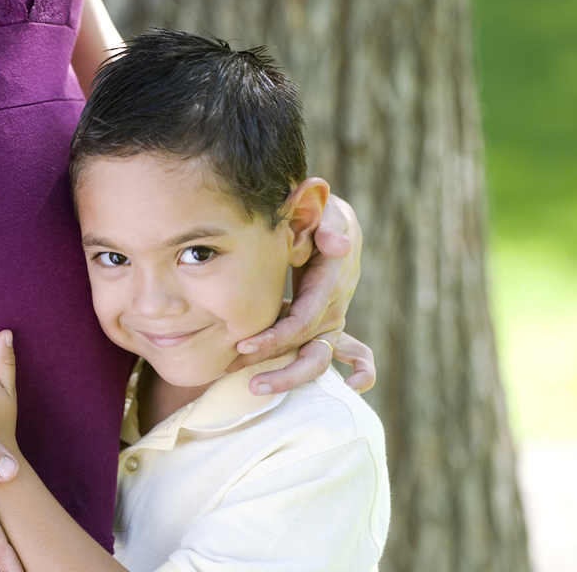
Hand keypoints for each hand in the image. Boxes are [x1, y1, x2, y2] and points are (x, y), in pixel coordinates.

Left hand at [228, 194, 374, 393]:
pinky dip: (361, 373)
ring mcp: (333, 319)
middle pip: (311, 350)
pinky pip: (356, 356)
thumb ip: (326, 224)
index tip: (242, 346)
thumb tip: (336, 244)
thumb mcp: (322, 212)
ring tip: (254, 388)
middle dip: (279, 369)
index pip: (301, 321)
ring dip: (290, 378)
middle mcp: (333, 307)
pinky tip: (352, 390)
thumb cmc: (317, 215)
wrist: (330, 223)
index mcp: (329, 284)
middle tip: (244, 380)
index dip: (274, 338)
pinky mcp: (328, 326)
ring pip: (319, 359)